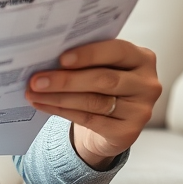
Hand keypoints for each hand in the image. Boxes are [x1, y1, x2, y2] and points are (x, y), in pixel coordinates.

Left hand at [25, 40, 160, 169]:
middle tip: (36, 80)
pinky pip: (90, 120)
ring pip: (94, 101)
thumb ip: (87, 58)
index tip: (61, 58)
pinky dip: (63, 111)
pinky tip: (43, 105)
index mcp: (143, 58)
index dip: (89, 54)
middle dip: (66, 80)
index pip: (118, 50)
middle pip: (104, 80)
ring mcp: (141, 110)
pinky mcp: (129, 133)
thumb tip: (47, 55)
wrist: (111, 122)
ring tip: (34, 93)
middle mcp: (148, 84)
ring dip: (59, 97)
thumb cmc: (102, 83)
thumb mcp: (102, 66)